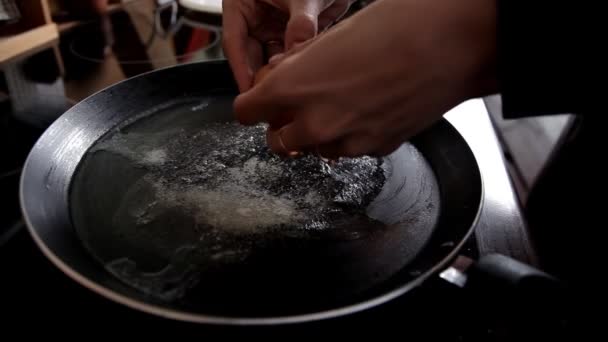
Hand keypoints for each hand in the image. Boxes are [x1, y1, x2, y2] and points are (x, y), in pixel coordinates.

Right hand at [222, 0, 353, 91]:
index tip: (249, 92)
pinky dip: (297, 69)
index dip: (240, 70)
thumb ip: (300, 22)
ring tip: (289, 94)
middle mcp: (255, 17)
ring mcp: (275, 26)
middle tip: (272, 101)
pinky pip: (291, 57)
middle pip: (253, 56)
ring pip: (273, 60)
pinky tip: (304, 81)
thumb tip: (297, 50)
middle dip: (262, 78)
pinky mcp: (294, 34)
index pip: (234, 42)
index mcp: (241, 4)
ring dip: (281, 75)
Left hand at [234, 0, 497, 157]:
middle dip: (283, 126)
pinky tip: (369, 108)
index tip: (260, 102)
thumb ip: (296, 66)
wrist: (448, 44)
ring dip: (317, 133)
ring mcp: (345, 141)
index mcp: (292, 88)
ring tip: (342, 104)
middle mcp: (314, 122)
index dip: (253, 105)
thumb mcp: (328, 39)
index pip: (246, 112)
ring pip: (314, 149)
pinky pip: (349, 149)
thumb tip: (280, 77)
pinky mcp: (375, 150)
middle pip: (277, 142)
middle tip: (297, 108)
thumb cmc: (393, 29)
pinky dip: (350, 135)